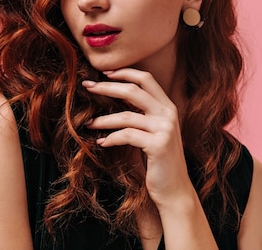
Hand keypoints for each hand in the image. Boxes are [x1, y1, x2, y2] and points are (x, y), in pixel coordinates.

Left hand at [82, 68, 194, 207]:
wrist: (174, 189)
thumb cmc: (159, 160)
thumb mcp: (153, 131)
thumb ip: (142, 112)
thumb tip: (117, 93)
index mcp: (168, 106)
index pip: (145, 79)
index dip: (124, 72)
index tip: (104, 73)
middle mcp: (168, 114)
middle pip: (133, 90)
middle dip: (107, 87)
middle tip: (87, 86)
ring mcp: (165, 129)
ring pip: (126, 115)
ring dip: (103, 119)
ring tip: (88, 123)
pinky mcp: (158, 145)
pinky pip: (127, 135)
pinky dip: (111, 138)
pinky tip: (101, 142)